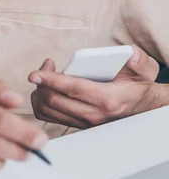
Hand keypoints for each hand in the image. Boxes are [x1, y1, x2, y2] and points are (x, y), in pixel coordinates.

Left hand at [28, 46, 165, 128]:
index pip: (72, 89)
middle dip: (43, 80)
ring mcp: (83, 121)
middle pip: (54, 100)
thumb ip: (138, 60)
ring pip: (47, 110)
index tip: (34, 74)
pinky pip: (49, 115)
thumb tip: (129, 55)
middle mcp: (92, 113)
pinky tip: (46, 87)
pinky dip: (41, 101)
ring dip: (39, 91)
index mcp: (106, 98)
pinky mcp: (76, 123)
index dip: (51, 80)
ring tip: (45, 75)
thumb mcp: (144, 69)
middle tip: (46, 65)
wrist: (141, 108)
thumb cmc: (136, 85)